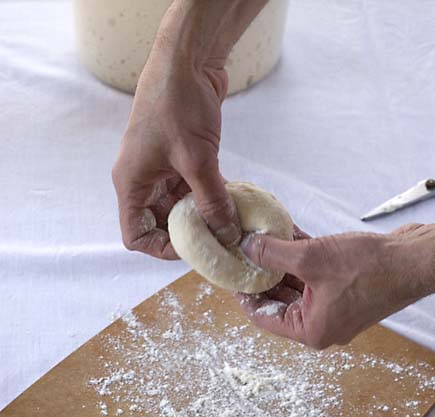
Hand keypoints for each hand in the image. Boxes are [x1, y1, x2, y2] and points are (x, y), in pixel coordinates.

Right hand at [112, 6, 239, 258]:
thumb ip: (212, 201)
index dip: (160, 248)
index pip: (135, 235)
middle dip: (187, 234)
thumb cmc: (178, 105)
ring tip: (229, 222)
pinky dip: (209, 198)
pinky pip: (191, 190)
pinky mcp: (179, 159)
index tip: (192, 247)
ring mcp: (161, 170)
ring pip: (179, 208)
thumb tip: (227, 235)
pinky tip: (231, 202)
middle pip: (159, 224)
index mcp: (132, 184)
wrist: (187, 60)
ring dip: (202, 216)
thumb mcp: (197, 161)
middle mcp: (142, 180)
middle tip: (218, 240)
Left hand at [237, 223, 434, 348]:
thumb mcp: (311, 258)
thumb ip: (273, 253)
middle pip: (278, 301)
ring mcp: (334, 307)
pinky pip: (313, 275)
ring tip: (259, 240)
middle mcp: (321, 323)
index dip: (244, 295)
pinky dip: (299, 258)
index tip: (231, 275)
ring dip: (279, 263)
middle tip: (241, 253)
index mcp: (311, 330)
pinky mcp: (345, 289)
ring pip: (295, 285)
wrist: (416, 260)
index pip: (263, 318)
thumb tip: (247, 247)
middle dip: (260, 275)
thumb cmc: (372, 269)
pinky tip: (285, 234)